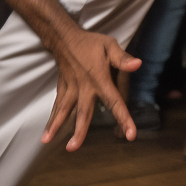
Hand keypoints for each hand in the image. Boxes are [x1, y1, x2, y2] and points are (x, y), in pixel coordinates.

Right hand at [42, 28, 140, 150]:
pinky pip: (57, 105)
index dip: (123, 119)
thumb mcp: (110, 46)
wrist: (65, 38)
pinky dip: (52, 118)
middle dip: (79, 131)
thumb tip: (138, 64)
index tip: (130, 135)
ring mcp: (71, 89)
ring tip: (47, 141)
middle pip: (82, 112)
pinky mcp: (62, 88)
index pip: (114, 102)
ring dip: (56, 126)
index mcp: (99, 80)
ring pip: (64, 110)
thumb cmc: (90, 43)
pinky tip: (47, 133)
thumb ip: (122, 58)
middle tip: (73, 148)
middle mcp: (84, 87)